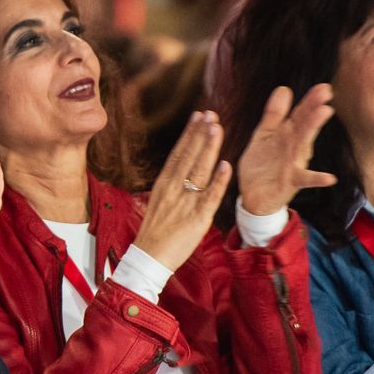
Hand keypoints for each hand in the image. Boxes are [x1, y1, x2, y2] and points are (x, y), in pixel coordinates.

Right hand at [132, 111, 234, 271]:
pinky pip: (209, 197)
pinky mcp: (196, 219)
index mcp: (163, 184)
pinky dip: (218, 181)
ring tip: (217, 129)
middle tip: (211, 114)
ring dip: (208, 149)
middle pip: (188, 157)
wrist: (148, 258)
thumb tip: (184, 169)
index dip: (189, 134)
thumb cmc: (156, 232)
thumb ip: (173, 186)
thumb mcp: (160, 202)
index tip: (198, 116)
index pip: (178, 153)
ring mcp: (184, 203)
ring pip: (198, 171)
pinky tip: (225, 165)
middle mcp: (172, 190)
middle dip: (200, 134)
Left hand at [236, 84, 336, 215]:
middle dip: (313, 108)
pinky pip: (305, 179)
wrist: (253, 195)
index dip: (309, 100)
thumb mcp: (265, 135)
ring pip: (303, 144)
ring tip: (325, 112)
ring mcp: (294, 163)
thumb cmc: (262, 163)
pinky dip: (317, 178)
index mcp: (286, 134)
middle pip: (304, 125)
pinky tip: (329, 177)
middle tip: (326, 92)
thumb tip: (284, 88)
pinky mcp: (291, 181)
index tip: (323, 87)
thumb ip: (274, 114)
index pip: (299, 114)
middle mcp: (294, 147)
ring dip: (313, 128)